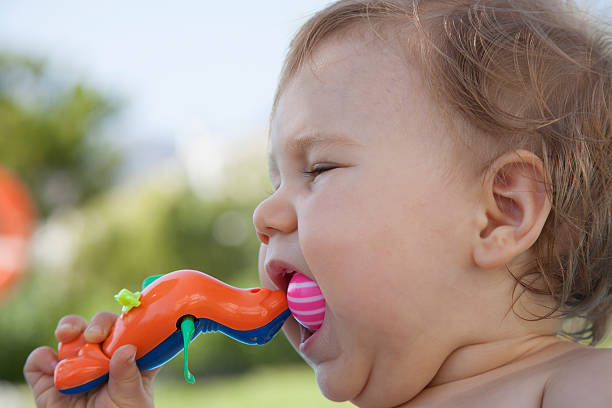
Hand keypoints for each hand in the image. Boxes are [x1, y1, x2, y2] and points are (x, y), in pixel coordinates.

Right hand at [24, 312, 158, 407]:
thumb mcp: (132, 400)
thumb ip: (128, 376)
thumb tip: (125, 349)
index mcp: (128, 356)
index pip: (130, 329)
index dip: (127, 322)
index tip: (121, 330)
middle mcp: (102, 355)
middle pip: (100, 324)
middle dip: (97, 324)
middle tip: (94, 336)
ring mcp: (75, 363)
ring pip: (70, 332)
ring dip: (69, 327)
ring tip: (67, 335)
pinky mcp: (48, 378)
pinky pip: (39, 358)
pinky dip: (42, 358)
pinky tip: (52, 367)